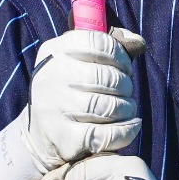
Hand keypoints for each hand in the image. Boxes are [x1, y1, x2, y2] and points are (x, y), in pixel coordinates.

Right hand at [0, 26, 145, 179]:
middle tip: (125, 92)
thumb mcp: (81, 61)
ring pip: (109, 106)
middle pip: (106, 76)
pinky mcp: (63, 138)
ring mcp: (54, 108)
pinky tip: (131, 126)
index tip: (124, 67)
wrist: (41, 133)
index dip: (120, 55)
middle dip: (125, 85)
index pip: (97, 42)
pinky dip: (127, 131)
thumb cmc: (71, 90)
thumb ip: (111, 48)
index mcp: (55, 51)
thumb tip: (138, 43)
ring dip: (127, 108)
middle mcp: (50, 77)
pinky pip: (107, 134)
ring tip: (127, 109)